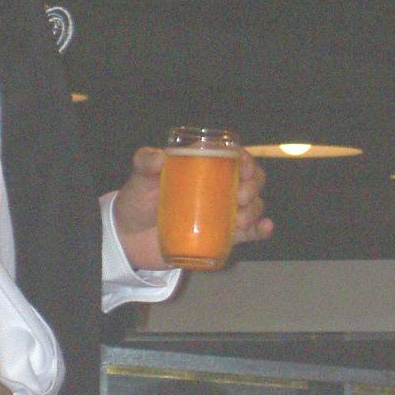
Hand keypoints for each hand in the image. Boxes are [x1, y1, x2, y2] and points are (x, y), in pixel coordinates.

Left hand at [112, 145, 272, 270]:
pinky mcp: (222, 236)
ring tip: (239, 219)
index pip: (234, 158)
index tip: (243, 168)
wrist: (129, 238)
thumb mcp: (139, 178)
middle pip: (251, 181)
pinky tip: (264, 228)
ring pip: (253, 206)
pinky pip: (249, 233)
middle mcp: (218, 188)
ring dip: (254, 210)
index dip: (246, 160)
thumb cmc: (138, 200)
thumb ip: (145, 163)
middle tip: (239, 196)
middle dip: (253, 186)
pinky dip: (261, 230)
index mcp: (203, 168)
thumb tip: (159, 157)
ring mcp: (221, 212)